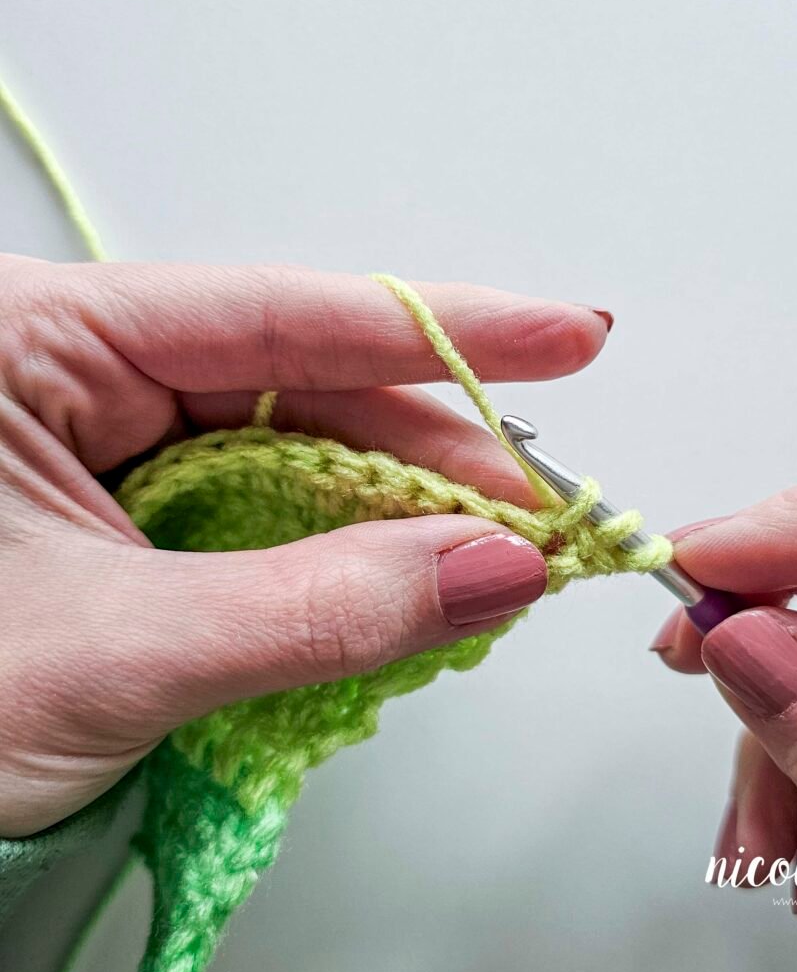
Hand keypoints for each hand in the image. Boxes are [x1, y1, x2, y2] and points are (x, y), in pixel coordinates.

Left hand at [0, 255, 610, 836]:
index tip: (567, 334)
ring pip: (302, 458)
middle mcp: (80, 379)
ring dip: (405, 513)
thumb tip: (493, 568)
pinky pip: (276, 516)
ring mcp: (114, 450)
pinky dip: (352, 556)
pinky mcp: (143, 518)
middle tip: (542, 513)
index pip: (276, 315)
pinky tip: (416, 578)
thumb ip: (318, 608)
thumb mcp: (118, 655)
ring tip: (498, 555)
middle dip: (437, 455)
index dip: (441, 330)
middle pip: (308, 391)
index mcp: (35, 345)